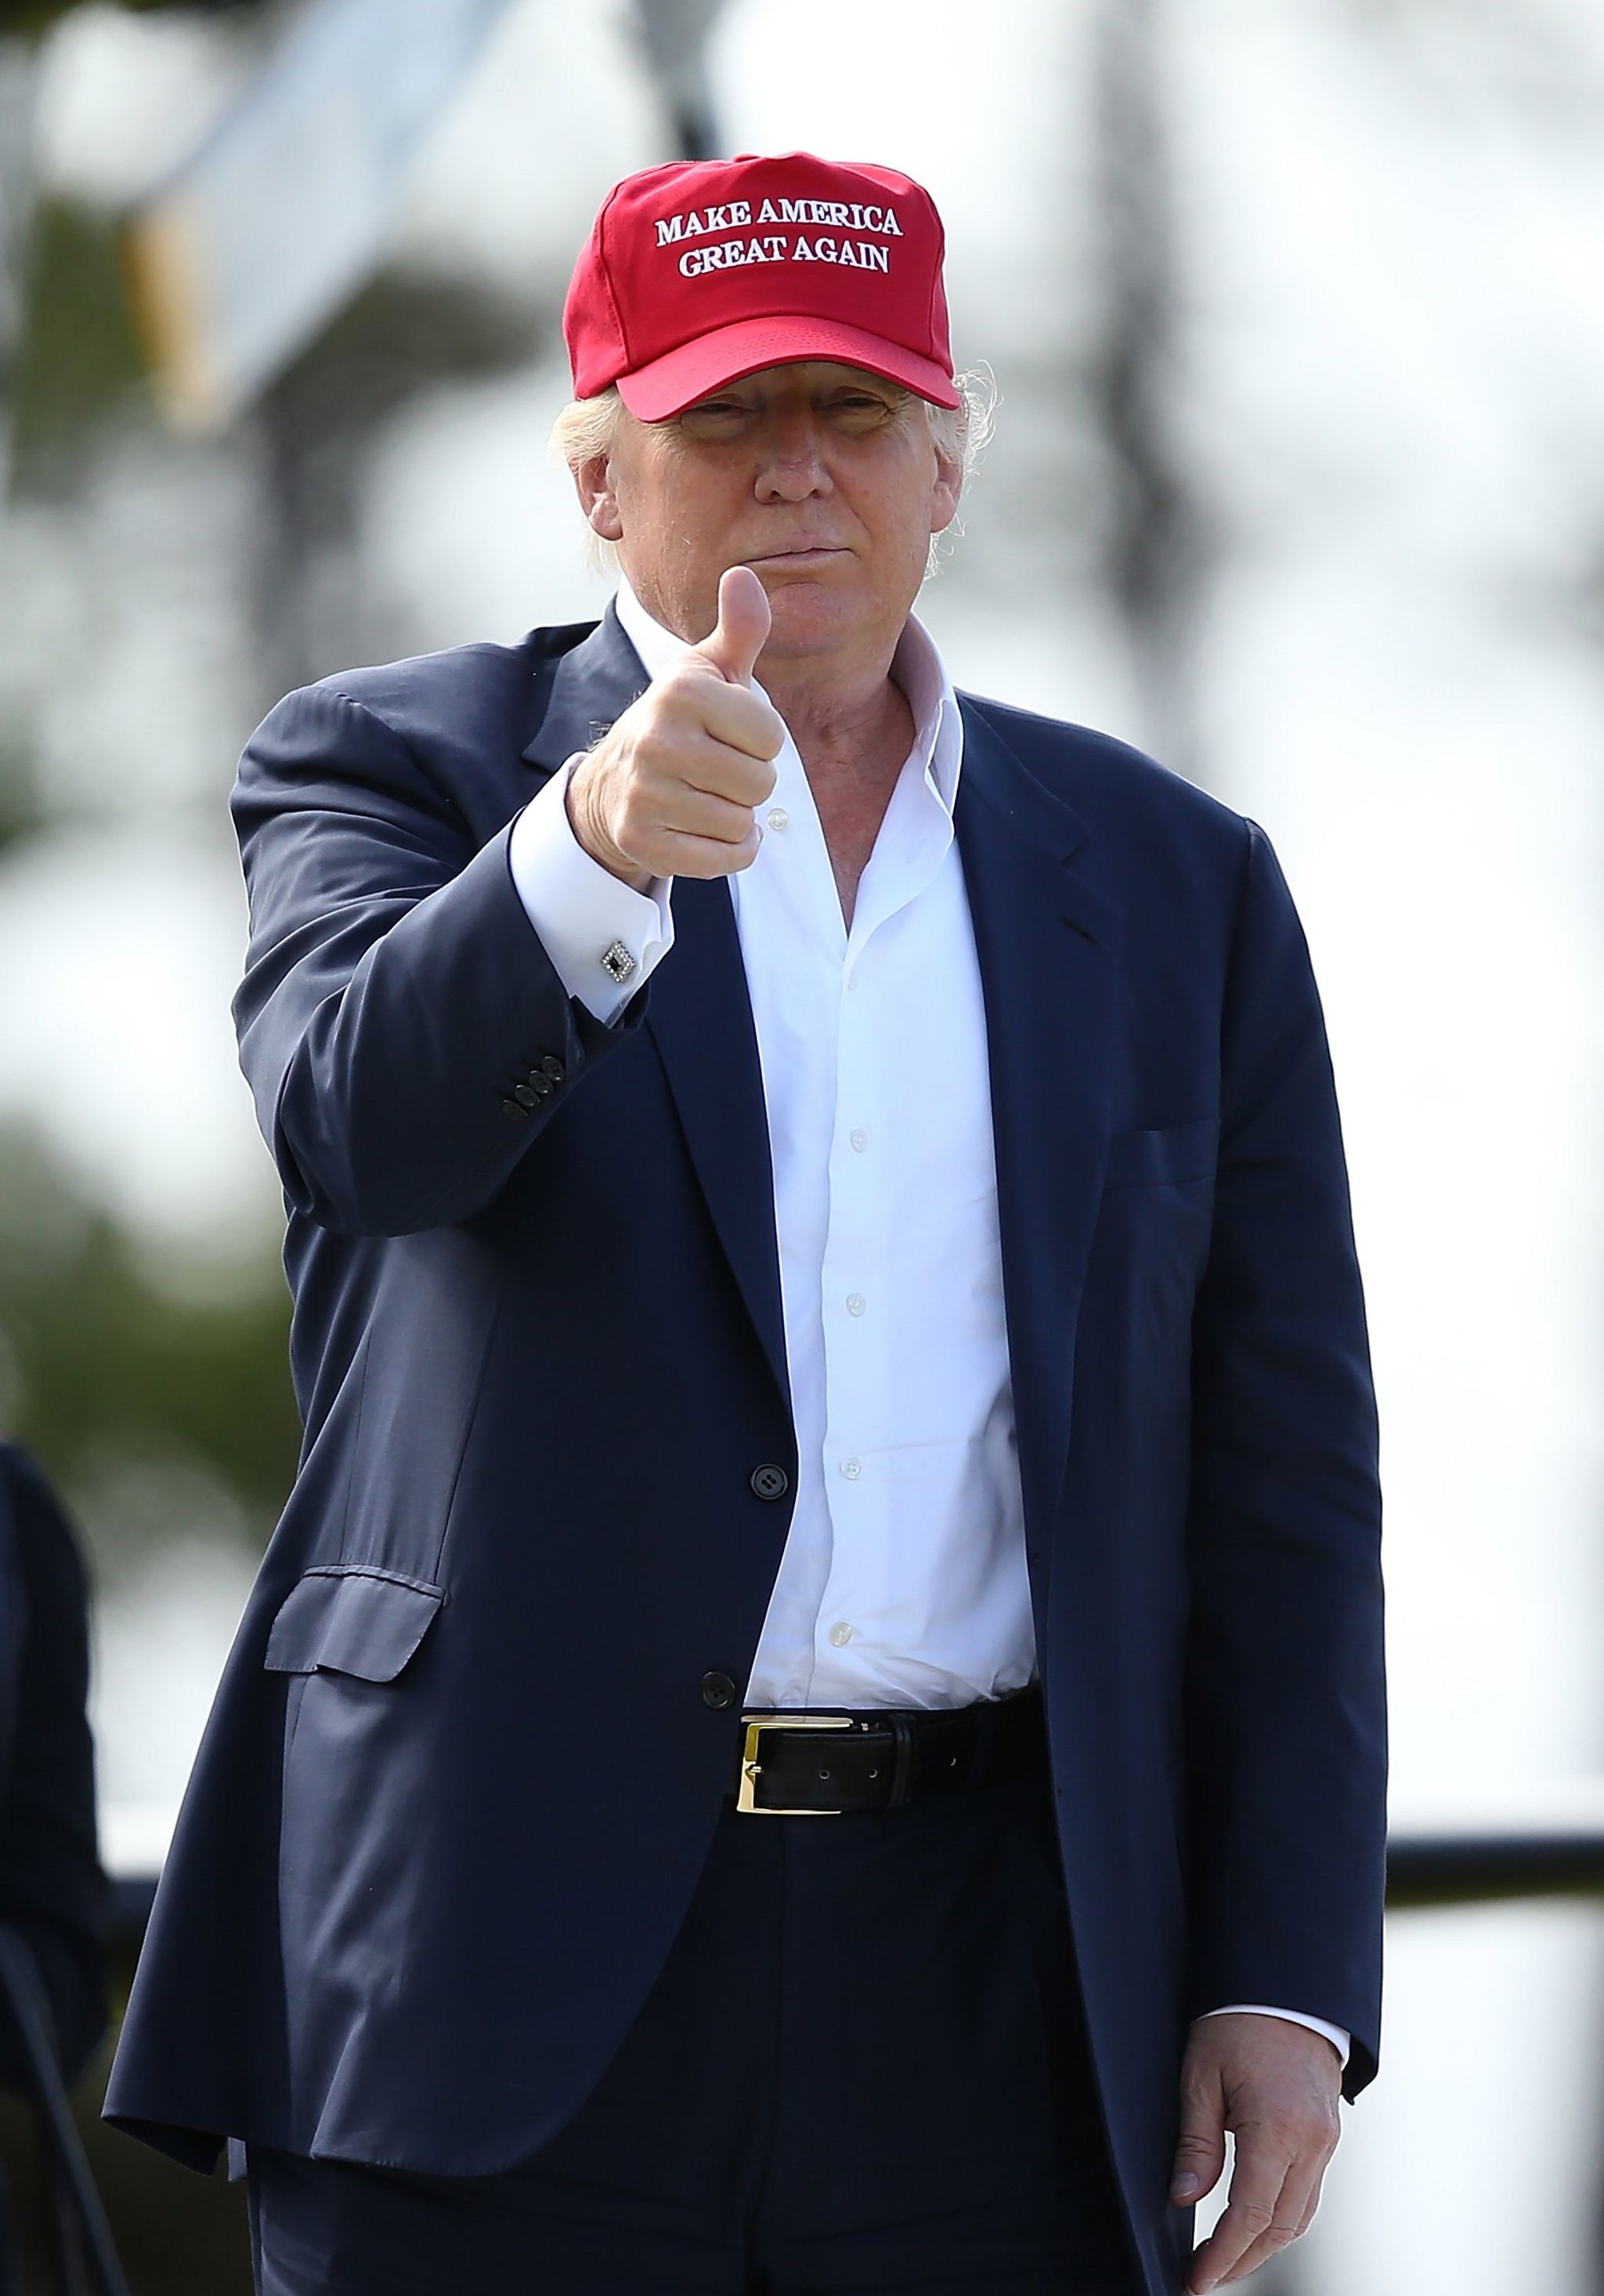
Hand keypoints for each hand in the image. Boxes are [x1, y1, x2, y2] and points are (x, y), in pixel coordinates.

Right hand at [565, 566, 783, 889]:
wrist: (615, 782)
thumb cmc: (680, 720)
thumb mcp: (708, 670)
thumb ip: (740, 629)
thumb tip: (745, 576)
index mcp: (682, 692)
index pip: (772, 737)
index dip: (762, 741)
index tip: (731, 735)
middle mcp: (658, 740)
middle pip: (761, 783)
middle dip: (750, 781)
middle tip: (716, 769)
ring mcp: (646, 794)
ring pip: (742, 822)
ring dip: (736, 817)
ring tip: (705, 796)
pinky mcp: (643, 842)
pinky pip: (725, 860)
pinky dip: (729, 852)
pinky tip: (706, 830)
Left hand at [1171, 2014, 1340, 2291]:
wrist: (1287, 1987)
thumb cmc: (1239, 2023)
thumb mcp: (1201, 2075)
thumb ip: (1196, 2142)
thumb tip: (1184, 2196)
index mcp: (1278, 2127)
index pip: (1252, 2213)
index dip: (1223, 2254)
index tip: (1197, 2278)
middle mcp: (1311, 2143)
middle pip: (1280, 2228)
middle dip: (1242, 2261)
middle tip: (1204, 2277)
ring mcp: (1326, 2142)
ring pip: (1300, 2218)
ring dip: (1264, 2247)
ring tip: (1225, 2261)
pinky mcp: (1328, 2138)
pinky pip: (1309, 2195)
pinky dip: (1282, 2220)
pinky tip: (1255, 2226)